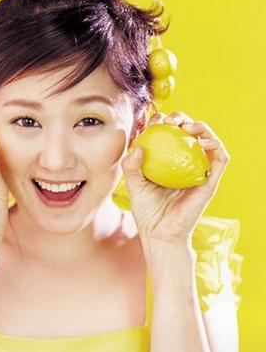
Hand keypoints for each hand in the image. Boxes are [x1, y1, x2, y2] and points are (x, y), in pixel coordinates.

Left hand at [122, 111, 229, 244]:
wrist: (159, 234)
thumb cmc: (146, 211)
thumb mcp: (134, 185)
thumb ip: (131, 166)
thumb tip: (137, 147)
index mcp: (168, 160)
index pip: (168, 133)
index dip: (163, 121)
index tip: (153, 120)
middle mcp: (184, 162)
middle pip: (189, 132)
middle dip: (182, 118)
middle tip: (171, 120)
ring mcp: (198, 170)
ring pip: (208, 140)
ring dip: (202, 127)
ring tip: (188, 127)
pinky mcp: (210, 181)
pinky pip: (220, 159)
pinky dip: (216, 146)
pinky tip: (203, 141)